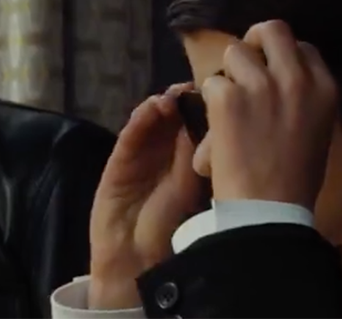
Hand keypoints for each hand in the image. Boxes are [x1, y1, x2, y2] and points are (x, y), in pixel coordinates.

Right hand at [88, 84, 204, 308]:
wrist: (135, 256)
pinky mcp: (119, 160)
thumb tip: (222, 123)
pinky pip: (131, 135)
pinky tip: (152, 107)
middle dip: (183, 99)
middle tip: (195, 84)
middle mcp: (162, 153)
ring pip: (151, 121)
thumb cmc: (169, 227)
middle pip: (172, 118)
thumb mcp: (194, 188)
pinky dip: (141, 119)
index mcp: (184, 160)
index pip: (193, 125)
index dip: (203, 106)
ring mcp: (139, 154)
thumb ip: (202, 157)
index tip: (217, 89)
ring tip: (174, 93)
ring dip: (162, 104)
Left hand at [194, 20, 338, 209]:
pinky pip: (211, 83)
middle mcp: (297, 79)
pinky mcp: (229, 97)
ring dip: (226, 75)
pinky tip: (216, 126)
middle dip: (253, 43)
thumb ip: (301, 98)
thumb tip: (277, 79)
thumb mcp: (315, 130)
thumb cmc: (293, 180)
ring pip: (233, 53)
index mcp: (325, 88)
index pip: (303, 48)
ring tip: (228, 106)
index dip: (281, 58)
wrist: (268, 209)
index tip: (270, 76)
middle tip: (242, 67)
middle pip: (272, 30)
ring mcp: (262, 85)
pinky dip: (209, 103)